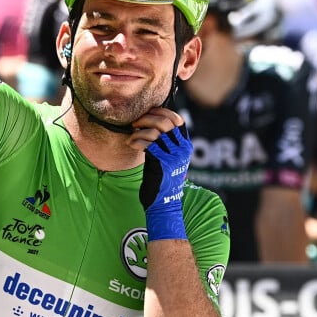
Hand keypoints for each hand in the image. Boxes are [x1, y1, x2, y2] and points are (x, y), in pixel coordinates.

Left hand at [138, 111, 192, 240]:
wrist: (164, 204)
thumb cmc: (162, 181)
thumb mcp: (167, 159)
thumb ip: (164, 144)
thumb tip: (152, 125)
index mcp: (185, 146)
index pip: (178, 121)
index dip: (163, 112)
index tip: (149, 112)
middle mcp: (182, 150)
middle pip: (166, 122)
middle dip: (148, 118)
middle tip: (136, 123)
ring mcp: (173, 157)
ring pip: (156, 132)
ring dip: (140, 129)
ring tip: (132, 134)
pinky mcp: (162, 164)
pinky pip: (148, 144)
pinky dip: (137, 140)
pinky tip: (131, 144)